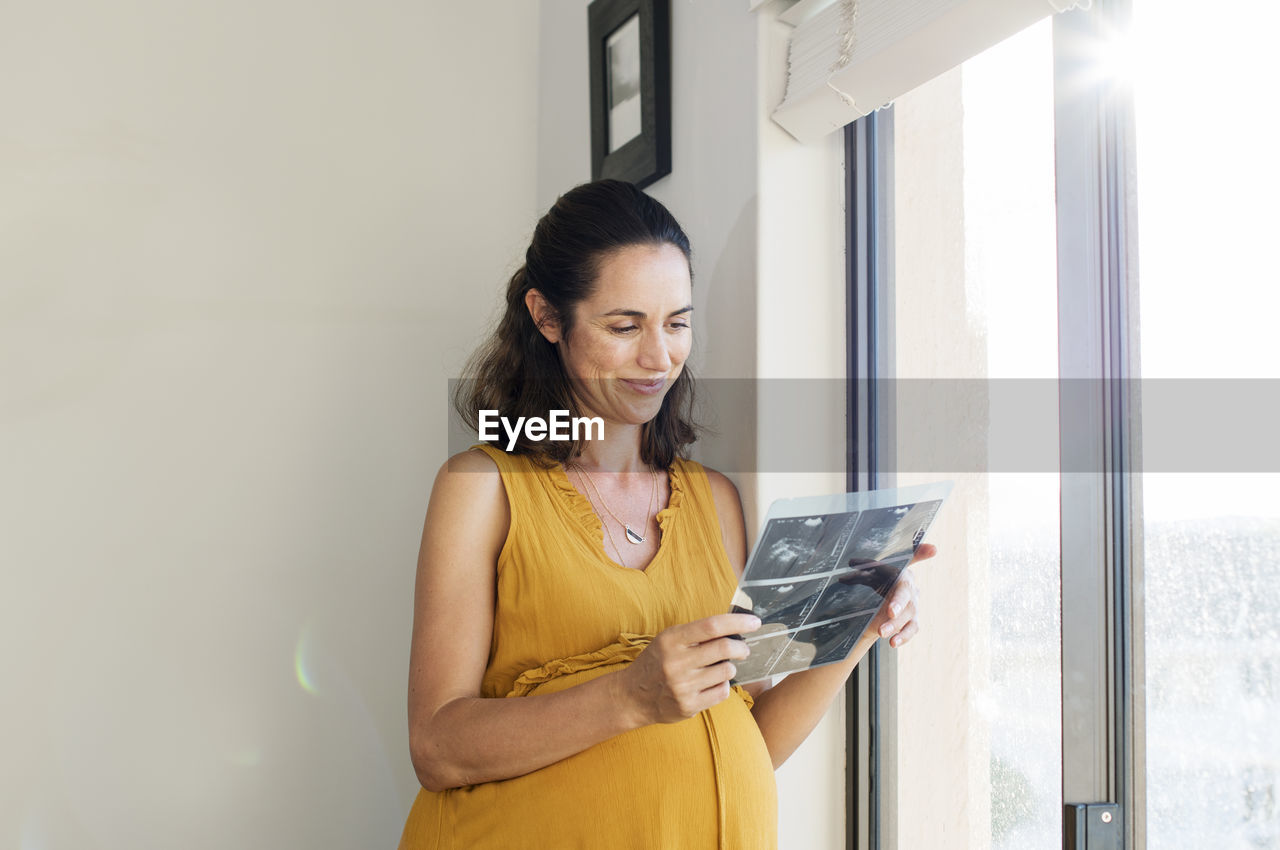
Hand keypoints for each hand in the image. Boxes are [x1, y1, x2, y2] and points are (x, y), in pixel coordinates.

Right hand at [619, 613, 760, 724]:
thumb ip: (695, 634)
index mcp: (671, 640)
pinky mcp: (689, 706)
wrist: (632, 696)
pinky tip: (713, 683)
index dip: (737, 622)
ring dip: (730, 667)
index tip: (754, 622)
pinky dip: (723, 685)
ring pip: (726, 671)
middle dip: (741, 647)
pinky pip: (722, 692)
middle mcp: (677, 662)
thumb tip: (733, 628)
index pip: (712, 626)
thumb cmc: (656, 663)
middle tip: (743, 649)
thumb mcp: (668, 641)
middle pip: (724, 648)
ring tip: (721, 667)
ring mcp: (683, 686)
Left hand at [869, 543, 935, 648]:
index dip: (921, 553)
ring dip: (896, 625)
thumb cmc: (877, 581)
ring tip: (881, 633)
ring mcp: (914, 606)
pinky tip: (893, 642)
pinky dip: (903, 637)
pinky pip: (911, 629)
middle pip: (907, 594)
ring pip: (909, 615)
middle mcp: (910, 588)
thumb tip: (852, 561)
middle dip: (899, 603)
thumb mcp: (870, 571)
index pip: (912, 560)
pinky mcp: (912, 621)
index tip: (933, 549)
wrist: (880, 599)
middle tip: (890, 612)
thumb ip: (864, 566)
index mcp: (901, 570)